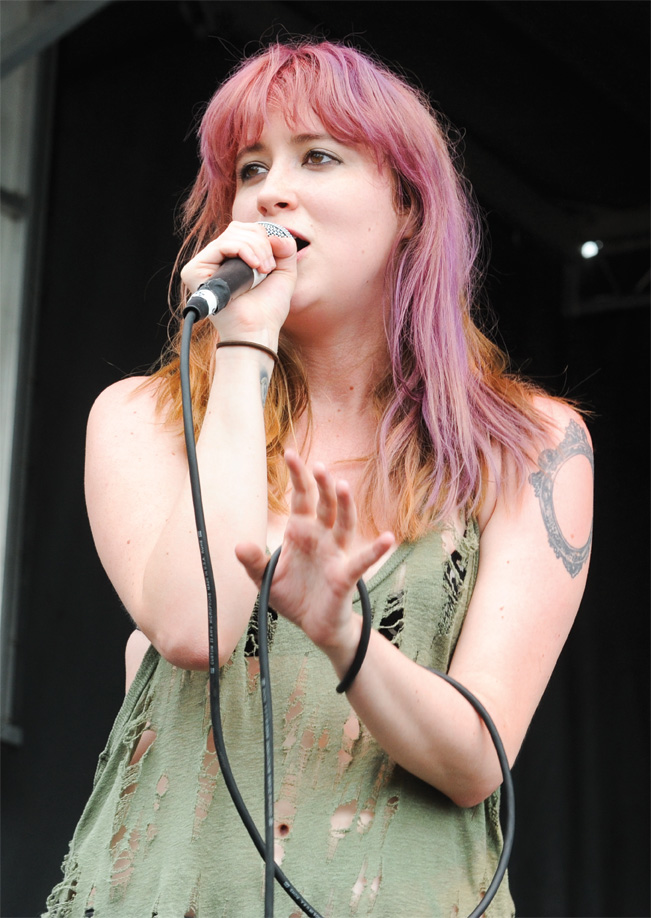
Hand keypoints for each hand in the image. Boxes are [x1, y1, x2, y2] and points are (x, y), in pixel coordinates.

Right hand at [180, 221, 296, 343]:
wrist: (257, 330)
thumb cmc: (268, 308)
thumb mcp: (284, 272)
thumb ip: (285, 247)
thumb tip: (277, 233)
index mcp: (231, 258)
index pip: (245, 230)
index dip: (264, 238)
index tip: (274, 262)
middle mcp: (215, 260)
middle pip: (238, 228)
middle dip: (261, 242)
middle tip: (269, 267)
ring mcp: (203, 264)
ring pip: (232, 234)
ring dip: (256, 248)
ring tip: (263, 270)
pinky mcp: (195, 270)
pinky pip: (222, 245)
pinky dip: (243, 250)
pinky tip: (254, 267)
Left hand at [235, 450, 394, 660]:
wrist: (313, 626)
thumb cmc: (292, 596)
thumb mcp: (266, 579)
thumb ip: (254, 561)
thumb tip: (239, 545)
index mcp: (301, 532)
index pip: (302, 498)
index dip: (298, 477)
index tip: (290, 453)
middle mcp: (321, 537)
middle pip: (325, 505)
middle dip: (322, 485)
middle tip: (318, 466)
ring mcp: (336, 554)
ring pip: (343, 524)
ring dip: (345, 506)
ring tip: (343, 486)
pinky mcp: (345, 576)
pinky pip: (362, 561)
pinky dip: (375, 550)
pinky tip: (387, 538)